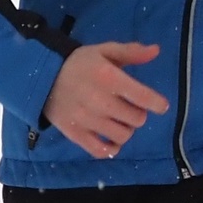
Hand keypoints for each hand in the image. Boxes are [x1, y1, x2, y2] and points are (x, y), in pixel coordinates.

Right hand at [46, 41, 168, 158]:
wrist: (43, 77)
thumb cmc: (79, 64)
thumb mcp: (104, 51)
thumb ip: (131, 52)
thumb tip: (156, 51)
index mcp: (109, 78)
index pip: (144, 98)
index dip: (157, 104)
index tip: (160, 105)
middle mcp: (100, 101)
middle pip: (137, 119)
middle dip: (138, 114)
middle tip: (129, 107)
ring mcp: (87, 120)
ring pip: (123, 136)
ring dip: (126, 129)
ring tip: (119, 120)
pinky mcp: (76, 134)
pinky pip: (101, 151)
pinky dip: (111, 148)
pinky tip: (111, 140)